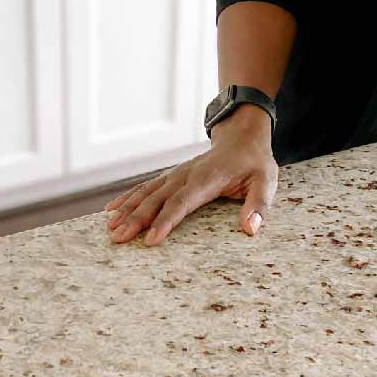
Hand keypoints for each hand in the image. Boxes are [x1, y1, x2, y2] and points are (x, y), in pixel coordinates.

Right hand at [104, 105, 276, 244]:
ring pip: (146, 192)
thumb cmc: (254, 163)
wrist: (242, 136)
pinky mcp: (171, 176)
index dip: (166, 221)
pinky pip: (145, 187)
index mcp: (208, 178)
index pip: (182, 202)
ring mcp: (176, 174)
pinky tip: (111, 210)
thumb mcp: (266, 181)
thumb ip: (258, 205)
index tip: (151, 240)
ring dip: (127, 210)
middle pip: (157, 199)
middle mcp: (186, 175)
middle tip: (118, 238)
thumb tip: (251, 229)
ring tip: (110, 228)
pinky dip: (127, 198)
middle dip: (136, 219)